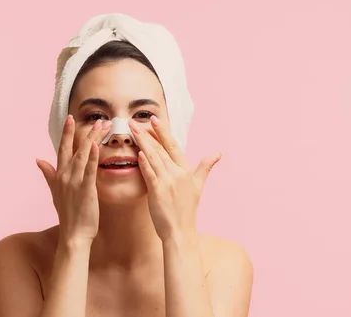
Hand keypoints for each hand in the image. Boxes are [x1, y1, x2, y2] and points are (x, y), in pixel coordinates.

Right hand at [36, 116, 111, 242]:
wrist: (73, 234)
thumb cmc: (68, 214)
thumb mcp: (55, 192)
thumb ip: (48, 174)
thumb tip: (38, 159)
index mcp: (59, 175)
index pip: (62, 149)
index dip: (66, 133)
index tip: (70, 118)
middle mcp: (65, 176)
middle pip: (74, 149)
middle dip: (84, 132)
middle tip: (96, 119)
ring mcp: (74, 182)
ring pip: (83, 156)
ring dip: (92, 140)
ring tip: (102, 126)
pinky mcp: (85, 190)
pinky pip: (89, 171)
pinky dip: (92, 158)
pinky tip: (96, 146)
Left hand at [129, 116, 221, 240]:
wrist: (181, 231)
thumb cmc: (187, 209)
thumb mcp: (199, 185)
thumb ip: (206, 166)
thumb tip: (218, 152)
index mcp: (186, 170)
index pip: (173, 146)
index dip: (163, 132)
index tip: (154, 119)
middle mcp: (177, 173)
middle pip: (160, 149)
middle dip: (147, 134)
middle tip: (135, 121)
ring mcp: (167, 182)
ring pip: (153, 157)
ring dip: (142, 142)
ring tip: (132, 130)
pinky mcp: (157, 192)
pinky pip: (150, 174)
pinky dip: (144, 163)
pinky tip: (138, 152)